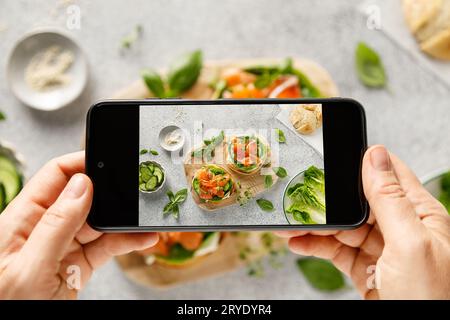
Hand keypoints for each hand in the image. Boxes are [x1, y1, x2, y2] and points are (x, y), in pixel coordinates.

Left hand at [0, 152, 157, 298]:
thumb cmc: (5, 306)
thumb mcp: (29, 268)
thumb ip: (56, 225)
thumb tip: (82, 185)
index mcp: (23, 218)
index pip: (55, 177)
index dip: (82, 164)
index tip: (109, 160)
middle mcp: (45, 227)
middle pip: (84, 196)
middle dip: (110, 192)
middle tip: (135, 190)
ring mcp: (64, 246)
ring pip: (100, 222)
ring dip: (124, 220)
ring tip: (145, 218)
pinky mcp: (79, 264)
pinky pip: (106, 246)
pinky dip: (126, 242)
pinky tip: (142, 238)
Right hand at [277, 145, 449, 298]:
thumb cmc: (430, 299)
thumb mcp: (410, 244)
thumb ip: (390, 200)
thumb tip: (375, 155)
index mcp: (420, 214)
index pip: (389, 175)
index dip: (362, 161)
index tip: (334, 154)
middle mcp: (400, 229)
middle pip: (357, 202)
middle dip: (328, 198)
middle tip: (300, 194)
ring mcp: (380, 250)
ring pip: (342, 227)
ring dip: (315, 225)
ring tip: (289, 222)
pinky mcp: (364, 269)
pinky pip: (335, 251)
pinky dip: (315, 246)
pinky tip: (298, 242)